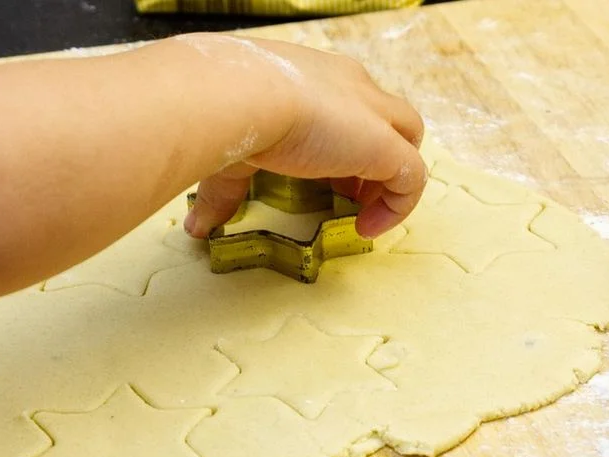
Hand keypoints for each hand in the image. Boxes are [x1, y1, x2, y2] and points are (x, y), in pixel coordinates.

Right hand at [179, 34, 425, 239]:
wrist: (238, 94)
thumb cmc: (224, 108)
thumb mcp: (229, 148)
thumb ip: (223, 188)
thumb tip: (196, 225)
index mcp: (317, 76)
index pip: (348, 103)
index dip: (342, 140)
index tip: (320, 176)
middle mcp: (352, 86)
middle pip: (387, 119)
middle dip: (372, 156)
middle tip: (343, 192)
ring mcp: (373, 115)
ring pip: (407, 142)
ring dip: (387, 180)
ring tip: (359, 213)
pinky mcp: (385, 146)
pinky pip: (412, 178)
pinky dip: (396, 206)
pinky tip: (365, 228)